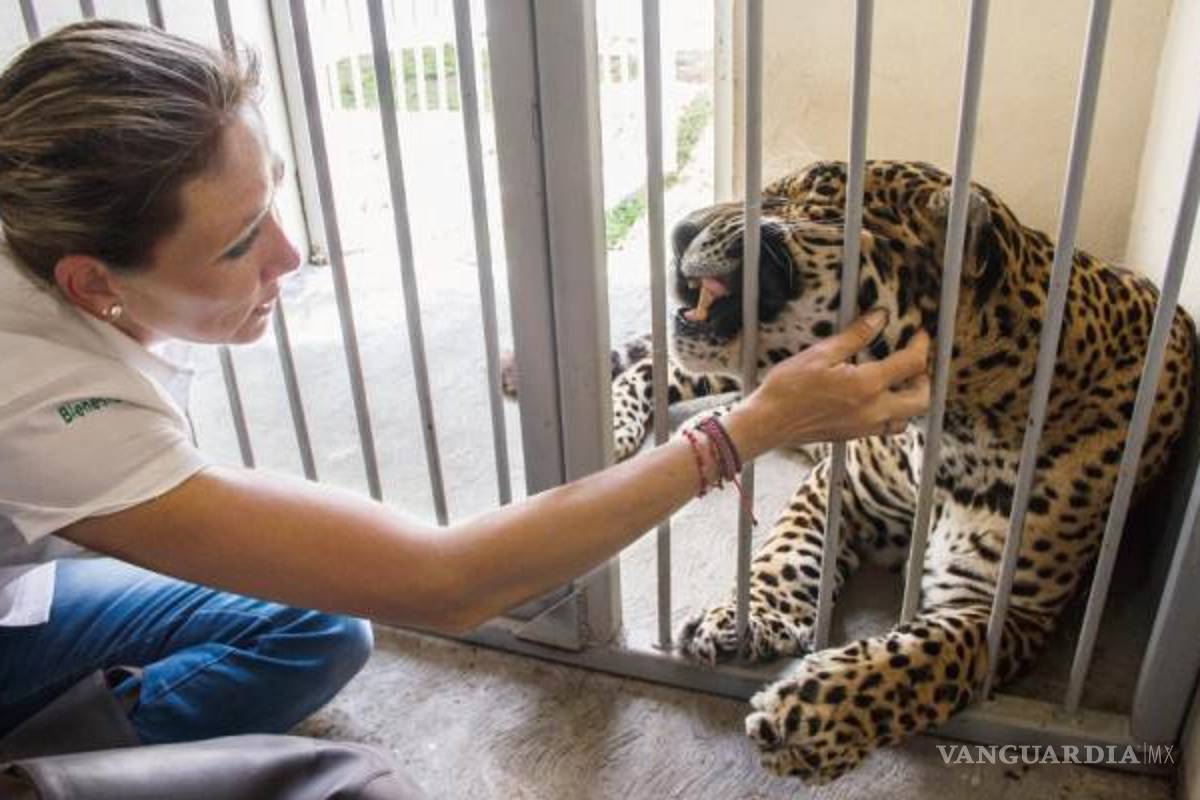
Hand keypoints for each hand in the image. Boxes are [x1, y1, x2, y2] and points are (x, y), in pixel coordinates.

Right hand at [723, 309, 930, 458]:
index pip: (911, 364)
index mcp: (866, 385)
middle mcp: (873, 410)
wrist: (768, 422)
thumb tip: (879, 317)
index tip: (919, 335)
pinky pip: (886, 427)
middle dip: (924, 378)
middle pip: (921, 399)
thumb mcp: (820, 354)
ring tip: (899, 382)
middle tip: (914, 362)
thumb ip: (855, 335)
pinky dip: (892, 413)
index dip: (921, 346)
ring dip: (910, 400)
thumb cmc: (787, 388)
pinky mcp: (854, 435)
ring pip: (906, 418)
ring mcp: (865, 426)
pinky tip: (876, 399)